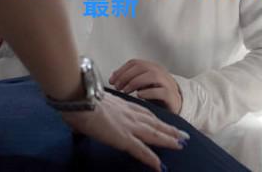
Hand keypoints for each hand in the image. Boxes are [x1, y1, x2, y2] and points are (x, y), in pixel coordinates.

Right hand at [62, 92, 188, 170]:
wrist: (79, 97)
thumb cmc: (80, 97)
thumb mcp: (92, 101)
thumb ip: (94, 108)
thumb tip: (83, 114)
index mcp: (122, 105)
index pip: (143, 112)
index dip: (155, 118)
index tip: (164, 122)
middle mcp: (129, 114)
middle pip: (154, 122)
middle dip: (169, 129)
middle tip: (183, 135)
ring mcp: (128, 126)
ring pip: (154, 134)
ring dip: (168, 140)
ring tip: (181, 145)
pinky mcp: (123, 138)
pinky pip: (141, 150)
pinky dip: (151, 159)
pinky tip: (160, 166)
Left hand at [110, 59, 182, 113]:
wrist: (175, 104)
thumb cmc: (155, 94)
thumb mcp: (142, 84)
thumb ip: (130, 79)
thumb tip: (113, 78)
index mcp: (151, 67)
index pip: (134, 63)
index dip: (121, 70)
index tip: (111, 81)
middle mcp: (159, 72)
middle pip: (141, 67)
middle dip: (126, 76)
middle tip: (117, 87)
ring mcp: (167, 82)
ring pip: (151, 76)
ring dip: (135, 82)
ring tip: (126, 91)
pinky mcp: (171, 96)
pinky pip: (160, 91)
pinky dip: (148, 92)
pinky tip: (139, 96)